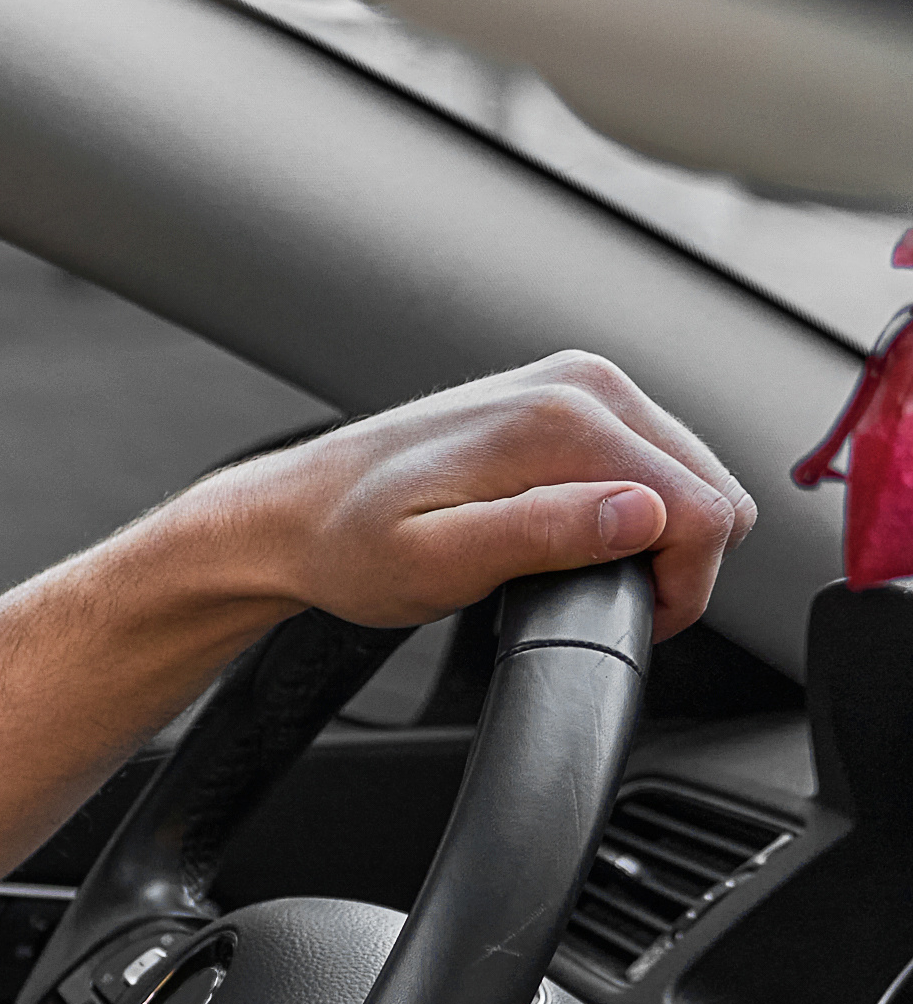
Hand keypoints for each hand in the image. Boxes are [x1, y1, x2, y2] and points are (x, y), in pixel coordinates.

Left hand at [203, 352, 758, 639]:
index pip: (702, 509)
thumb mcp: (437, 563)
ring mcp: (579, 385)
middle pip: (709, 489)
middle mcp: (582, 384)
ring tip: (570, 572)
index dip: (683, 585)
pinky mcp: (570, 399)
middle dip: (674, 561)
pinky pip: (651, 463)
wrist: (295, 516)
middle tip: (588, 601)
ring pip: (687, 477)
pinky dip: (631, 511)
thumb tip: (642, 515)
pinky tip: (569, 536)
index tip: (633, 619)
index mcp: (562, 417)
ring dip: (654, 536)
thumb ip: (544, 536)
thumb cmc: (347, 547)